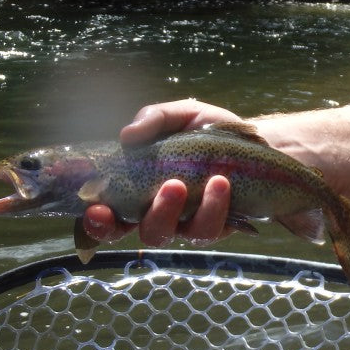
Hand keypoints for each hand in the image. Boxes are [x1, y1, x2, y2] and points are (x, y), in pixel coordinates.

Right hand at [82, 99, 241, 245]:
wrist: (252, 141)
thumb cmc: (205, 130)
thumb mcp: (179, 115)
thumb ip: (153, 118)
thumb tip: (127, 135)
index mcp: (140, 189)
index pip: (110, 215)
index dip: (97, 220)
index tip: (97, 209)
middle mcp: (160, 212)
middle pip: (144, 232)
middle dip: (152, 216)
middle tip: (169, 187)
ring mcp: (187, 223)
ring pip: (176, 234)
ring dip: (180, 210)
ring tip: (200, 181)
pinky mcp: (216, 227)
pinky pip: (208, 230)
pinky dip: (214, 207)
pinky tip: (221, 183)